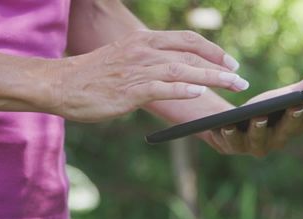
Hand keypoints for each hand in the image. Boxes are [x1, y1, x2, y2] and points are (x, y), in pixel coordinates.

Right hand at [47, 30, 248, 122]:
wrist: (62, 85)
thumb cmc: (94, 76)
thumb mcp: (125, 59)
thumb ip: (150, 62)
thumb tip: (175, 74)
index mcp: (144, 40)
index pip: (187, 40)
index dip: (213, 50)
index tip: (230, 64)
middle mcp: (144, 50)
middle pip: (192, 55)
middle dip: (220, 68)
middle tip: (240, 81)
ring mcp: (138, 69)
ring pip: (183, 70)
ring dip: (212, 79)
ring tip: (232, 86)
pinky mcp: (130, 89)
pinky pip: (162, 87)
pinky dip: (183, 90)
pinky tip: (199, 94)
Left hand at [204, 67, 302, 156]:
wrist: (228, 126)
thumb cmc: (265, 109)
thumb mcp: (287, 96)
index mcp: (298, 126)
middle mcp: (281, 139)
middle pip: (289, 129)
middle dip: (294, 118)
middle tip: (297, 105)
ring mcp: (257, 145)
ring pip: (259, 139)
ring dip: (259, 129)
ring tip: (258, 116)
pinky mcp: (233, 146)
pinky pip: (231, 142)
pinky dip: (229, 134)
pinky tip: (226, 126)